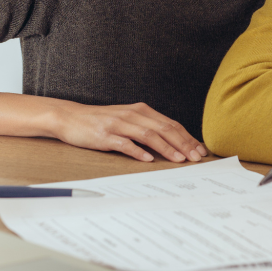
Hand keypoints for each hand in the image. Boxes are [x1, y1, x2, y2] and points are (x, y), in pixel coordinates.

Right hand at [51, 100, 207, 162]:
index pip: (171, 124)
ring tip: (179, 159)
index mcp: (142, 111)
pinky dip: (138, 151)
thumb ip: (147, 128)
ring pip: (149, 135)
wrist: (71, 117)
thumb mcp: (128, 120)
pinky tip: (148, 159)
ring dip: (166, 148)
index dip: (187, 137)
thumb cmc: (102, 121)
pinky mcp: (105, 135)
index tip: (199, 150)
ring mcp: (119, 124)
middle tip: (196, 157)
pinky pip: (125, 143)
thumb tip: (172, 142)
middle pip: (164, 129)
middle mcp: (133, 115)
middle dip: (183, 144)